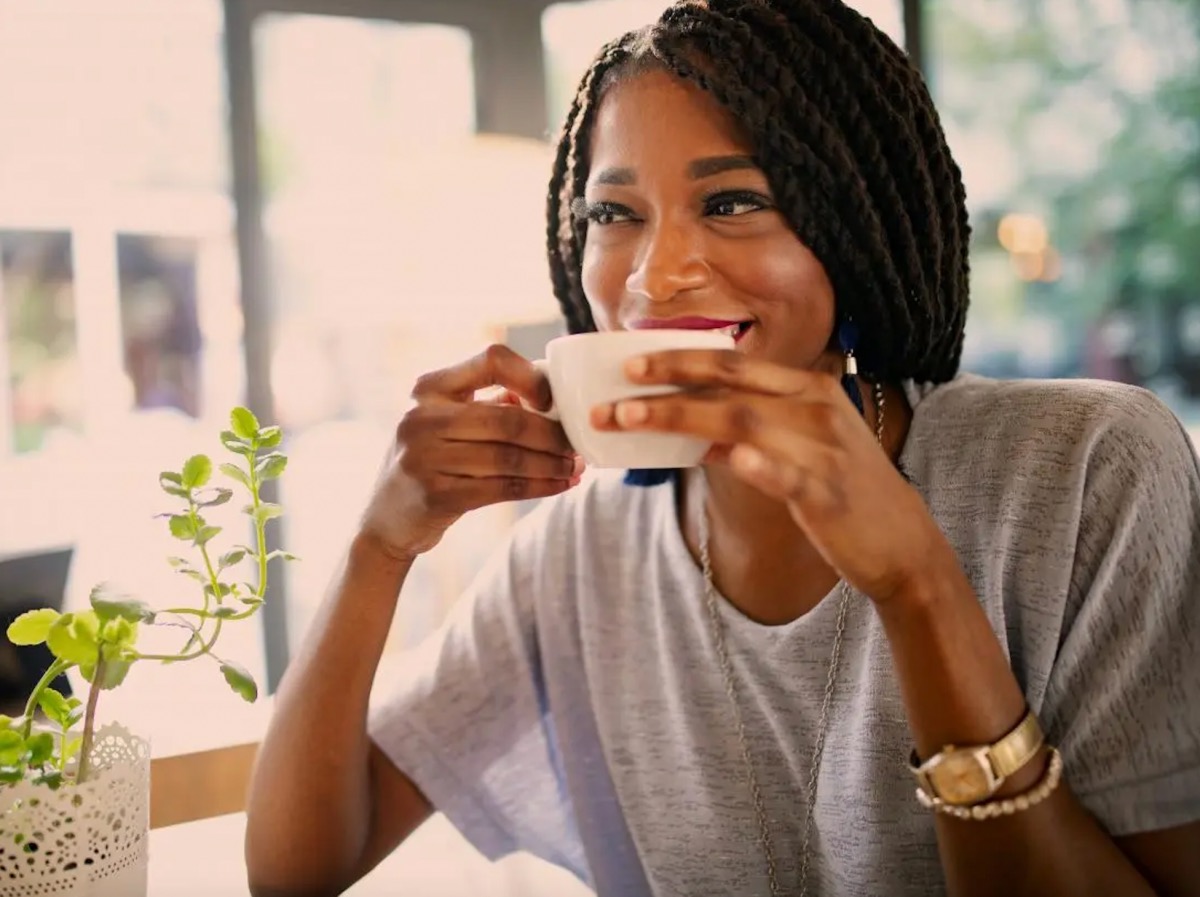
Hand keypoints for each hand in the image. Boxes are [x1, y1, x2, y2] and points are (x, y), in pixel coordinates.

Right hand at [358, 345, 583, 560]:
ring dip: (551, 464)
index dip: (530, 377)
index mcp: (429, 387)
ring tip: (574, 467)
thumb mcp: (447, 422)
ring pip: (509, 458)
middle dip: (552, 434)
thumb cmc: (431, 461)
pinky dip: (539, 487)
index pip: (491, 360)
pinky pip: (503, 488)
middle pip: (507, 419)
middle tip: (577, 444)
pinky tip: (560, 485)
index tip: (552, 400)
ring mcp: (424, 458)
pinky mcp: (436, 495)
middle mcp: (422, 418)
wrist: (385, 519)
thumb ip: (491, 403)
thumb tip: (551, 390)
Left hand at [590, 348, 951, 602]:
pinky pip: (788, 474)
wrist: (902, 544)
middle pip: (730, 384)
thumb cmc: (843, 493)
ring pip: (742, 421)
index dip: (681, 357)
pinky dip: (760, 464)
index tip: (631, 360)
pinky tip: (730, 458)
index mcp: (807, 389)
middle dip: (667, 381)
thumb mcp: (801, 447)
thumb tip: (694, 432)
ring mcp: (823, 449)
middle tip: (616, 385)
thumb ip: (752, 433)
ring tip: (630, 419)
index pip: (734, 363)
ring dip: (681, 415)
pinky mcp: (828, 492)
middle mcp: (815, 408)